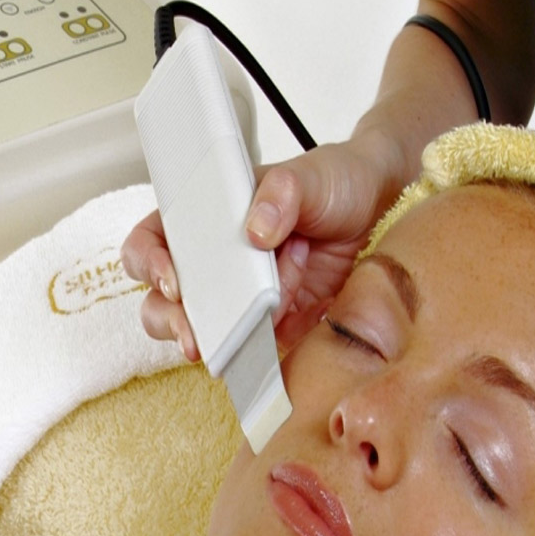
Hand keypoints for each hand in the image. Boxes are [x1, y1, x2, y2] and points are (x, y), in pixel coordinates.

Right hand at [121, 130, 405, 355]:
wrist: (384, 211)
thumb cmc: (336, 183)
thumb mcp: (310, 175)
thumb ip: (282, 192)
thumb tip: (256, 230)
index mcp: (208, 218)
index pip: (154, 241)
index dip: (150, 262)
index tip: (175, 281)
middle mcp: (217, 263)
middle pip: (164, 299)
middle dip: (173, 319)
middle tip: (197, 335)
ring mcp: (242, 299)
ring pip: (200, 331)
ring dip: (214, 340)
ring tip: (240, 341)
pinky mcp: (275, 328)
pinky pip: (250, 352)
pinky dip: (252, 360)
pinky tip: (265, 359)